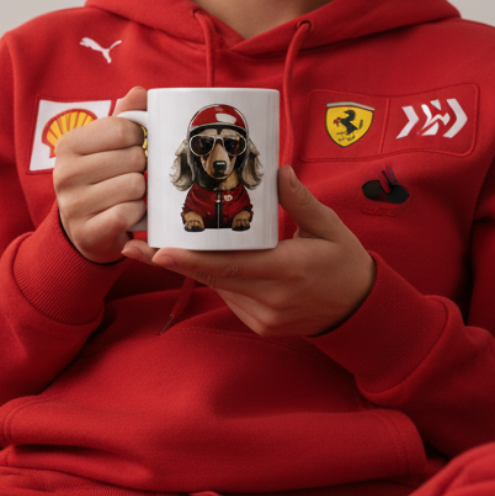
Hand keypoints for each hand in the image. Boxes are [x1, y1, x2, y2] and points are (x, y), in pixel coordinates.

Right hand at [54, 86, 147, 263]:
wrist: (84, 229)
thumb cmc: (100, 179)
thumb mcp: (107, 145)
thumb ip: (124, 116)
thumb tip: (140, 92)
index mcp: (68, 144)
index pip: (125, 129)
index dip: (138, 139)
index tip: (129, 150)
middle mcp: (64, 173)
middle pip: (134, 157)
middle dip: (140, 168)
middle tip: (126, 177)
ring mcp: (73, 205)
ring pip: (135, 185)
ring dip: (140, 193)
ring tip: (125, 197)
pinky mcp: (87, 232)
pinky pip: (130, 213)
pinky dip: (137, 215)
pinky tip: (125, 215)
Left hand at [122, 165, 375, 335]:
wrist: (360, 311)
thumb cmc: (344, 262)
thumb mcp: (330, 226)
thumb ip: (301, 201)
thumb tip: (279, 170)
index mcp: (288, 270)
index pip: (231, 266)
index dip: (192, 260)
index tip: (160, 251)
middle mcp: (271, 299)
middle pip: (212, 277)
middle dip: (172, 261)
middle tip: (134, 243)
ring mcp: (262, 317)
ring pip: (217, 286)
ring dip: (191, 266)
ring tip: (157, 244)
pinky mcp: (258, 325)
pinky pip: (228, 295)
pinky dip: (215, 277)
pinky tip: (199, 258)